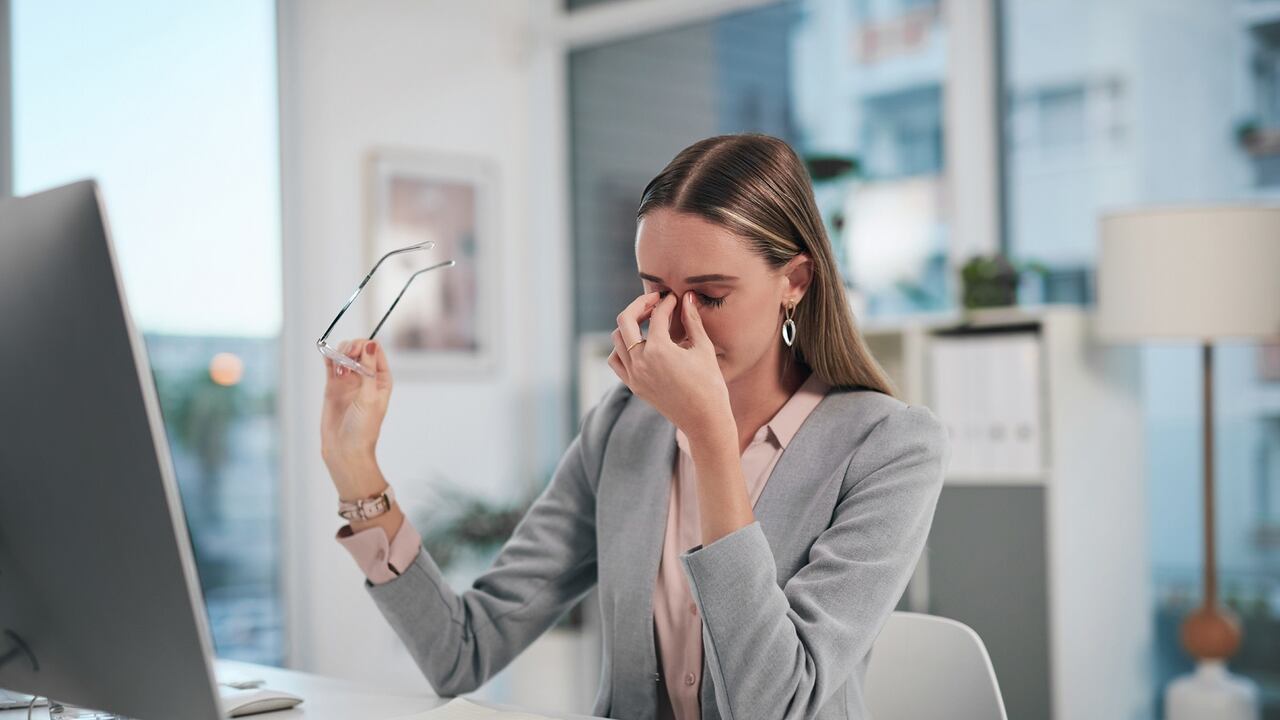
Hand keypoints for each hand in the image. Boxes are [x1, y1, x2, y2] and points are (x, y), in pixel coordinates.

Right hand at [320, 339, 392, 496]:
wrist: (345, 449)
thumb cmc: (363, 428)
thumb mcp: (369, 397)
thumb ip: (368, 370)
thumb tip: (369, 344)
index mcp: (381, 379)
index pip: (375, 351)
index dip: (365, 346)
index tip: (356, 353)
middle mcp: (366, 377)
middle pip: (359, 349)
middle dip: (351, 348)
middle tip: (345, 358)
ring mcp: (349, 380)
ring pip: (344, 355)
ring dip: (340, 353)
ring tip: (338, 367)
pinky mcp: (333, 386)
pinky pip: (331, 365)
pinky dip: (328, 357)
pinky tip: (327, 357)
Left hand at [608, 291, 731, 438]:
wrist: (704, 420)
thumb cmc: (710, 384)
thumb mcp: (703, 348)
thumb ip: (692, 320)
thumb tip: (688, 297)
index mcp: (659, 350)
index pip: (657, 315)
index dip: (666, 303)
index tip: (675, 299)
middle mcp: (641, 361)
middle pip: (625, 320)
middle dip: (640, 305)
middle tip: (654, 301)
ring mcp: (634, 375)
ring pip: (617, 339)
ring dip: (629, 326)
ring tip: (647, 321)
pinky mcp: (633, 386)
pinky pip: (616, 360)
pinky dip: (622, 348)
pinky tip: (639, 344)